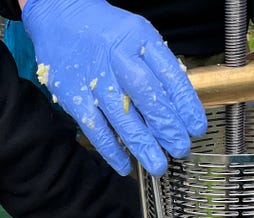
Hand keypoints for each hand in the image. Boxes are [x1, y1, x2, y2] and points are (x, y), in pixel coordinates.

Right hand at [21, 0, 206, 175]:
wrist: (57, 16)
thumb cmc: (103, 32)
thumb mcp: (135, 37)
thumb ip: (154, 67)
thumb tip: (177, 108)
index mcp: (139, 39)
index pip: (169, 74)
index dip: (186, 105)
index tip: (196, 129)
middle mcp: (117, 56)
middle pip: (147, 95)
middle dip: (167, 127)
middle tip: (180, 149)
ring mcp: (93, 77)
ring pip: (122, 116)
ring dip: (143, 145)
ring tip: (158, 165)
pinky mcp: (73, 95)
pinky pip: (95, 128)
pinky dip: (111, 150)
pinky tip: (125, 165)